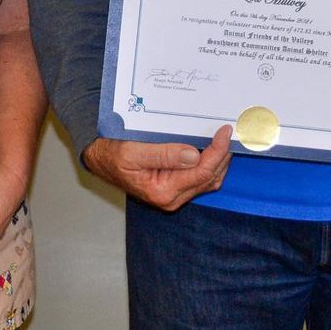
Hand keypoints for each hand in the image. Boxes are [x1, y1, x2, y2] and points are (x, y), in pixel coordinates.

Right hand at [82, 125, 232, 211]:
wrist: (100, 160)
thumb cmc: (113, 154)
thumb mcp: (133, 151)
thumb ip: (163, 154)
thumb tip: (194, 155)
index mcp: (163, 191)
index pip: (202, 172)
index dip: (217, 151)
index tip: (224, 131)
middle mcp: (172, 198)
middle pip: (210, 178)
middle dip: (223, 156)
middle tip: (231, 132)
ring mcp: (174, 195)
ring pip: (208, 180)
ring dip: (219, 160)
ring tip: (225, 138)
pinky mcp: (174, 188)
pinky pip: (199, 177)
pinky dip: (210, 163)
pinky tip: (212, 148)